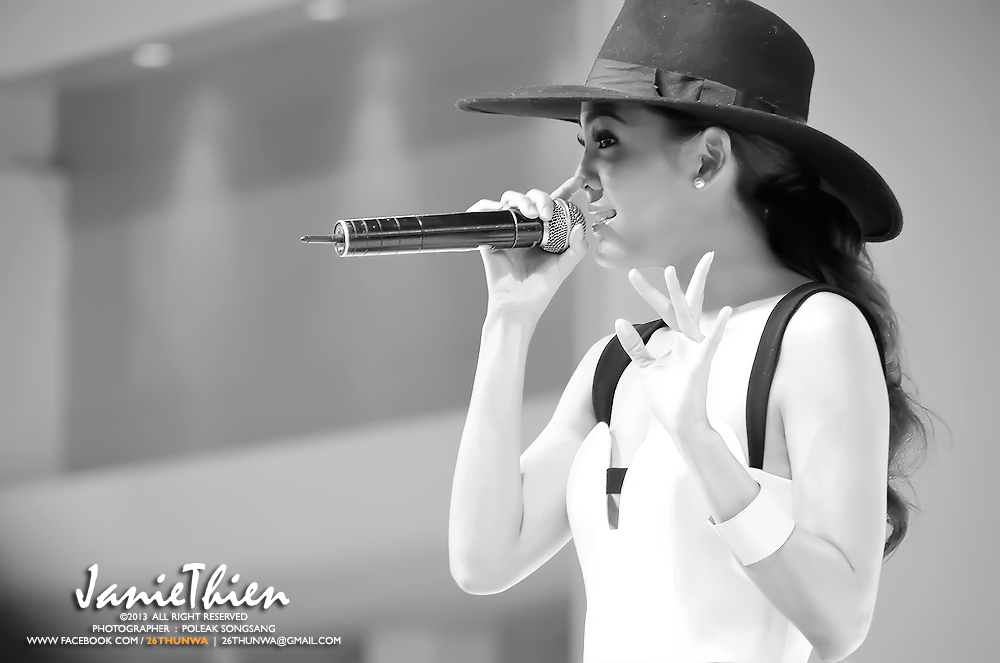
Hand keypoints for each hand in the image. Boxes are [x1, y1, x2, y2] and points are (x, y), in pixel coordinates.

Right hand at [471, 173, 592, 322]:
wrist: (519, 305)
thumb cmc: (540, 289)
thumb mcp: (565, 267)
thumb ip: (577, 248)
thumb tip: (580, 228)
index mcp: (545, 231)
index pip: (555, 204)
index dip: (566, 190)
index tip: (578, 182)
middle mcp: (526, 227)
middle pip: (532, 198)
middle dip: (542, 198)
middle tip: (548, 213)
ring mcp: (508, 230)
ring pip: (510, 200)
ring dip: (522, 199)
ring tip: (531, 213)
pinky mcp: (491, 236)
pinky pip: (484, 213)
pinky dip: (487, 205)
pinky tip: (498, 209)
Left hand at [613, 251, 732, 442]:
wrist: (681, 424)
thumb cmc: (668, 397)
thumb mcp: (646, 366)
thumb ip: (635, 345)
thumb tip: (620, 321)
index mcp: (677, 340)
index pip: (663, 309)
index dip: (648, 291)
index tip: (633, 273)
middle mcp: (688, 341)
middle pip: (680, 305)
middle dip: (671, 284)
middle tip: (664, 264)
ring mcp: (696, 350)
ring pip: (688, 316)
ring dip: (681, 294)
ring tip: (672, 272)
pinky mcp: (701, 364)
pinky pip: (710, 343)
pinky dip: (717, 328)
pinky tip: (726, 311)